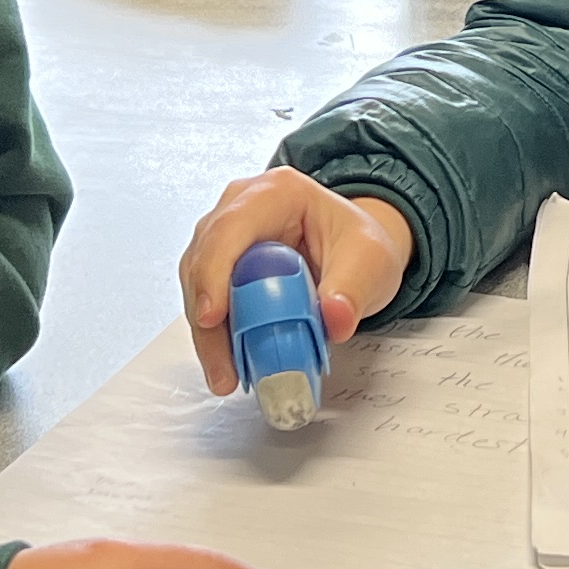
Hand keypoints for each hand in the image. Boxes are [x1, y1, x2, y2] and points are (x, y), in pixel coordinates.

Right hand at [179, 169, 413, 393]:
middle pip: (204, 259)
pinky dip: (217, 336)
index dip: (214, 271)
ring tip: (226, 376)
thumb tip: (335, 319)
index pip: (230, 227)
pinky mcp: (222, 267)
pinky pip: (208, 301)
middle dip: (208, 318)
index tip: (212, 317)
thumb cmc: (358, 244)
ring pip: (198, 285)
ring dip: (209, 334)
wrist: (356, 250)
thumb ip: (353, 289)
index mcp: (276, 193)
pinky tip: (229, 365)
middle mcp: (240, 207)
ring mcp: (226, 237)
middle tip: (223, 367)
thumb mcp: (370, 261)